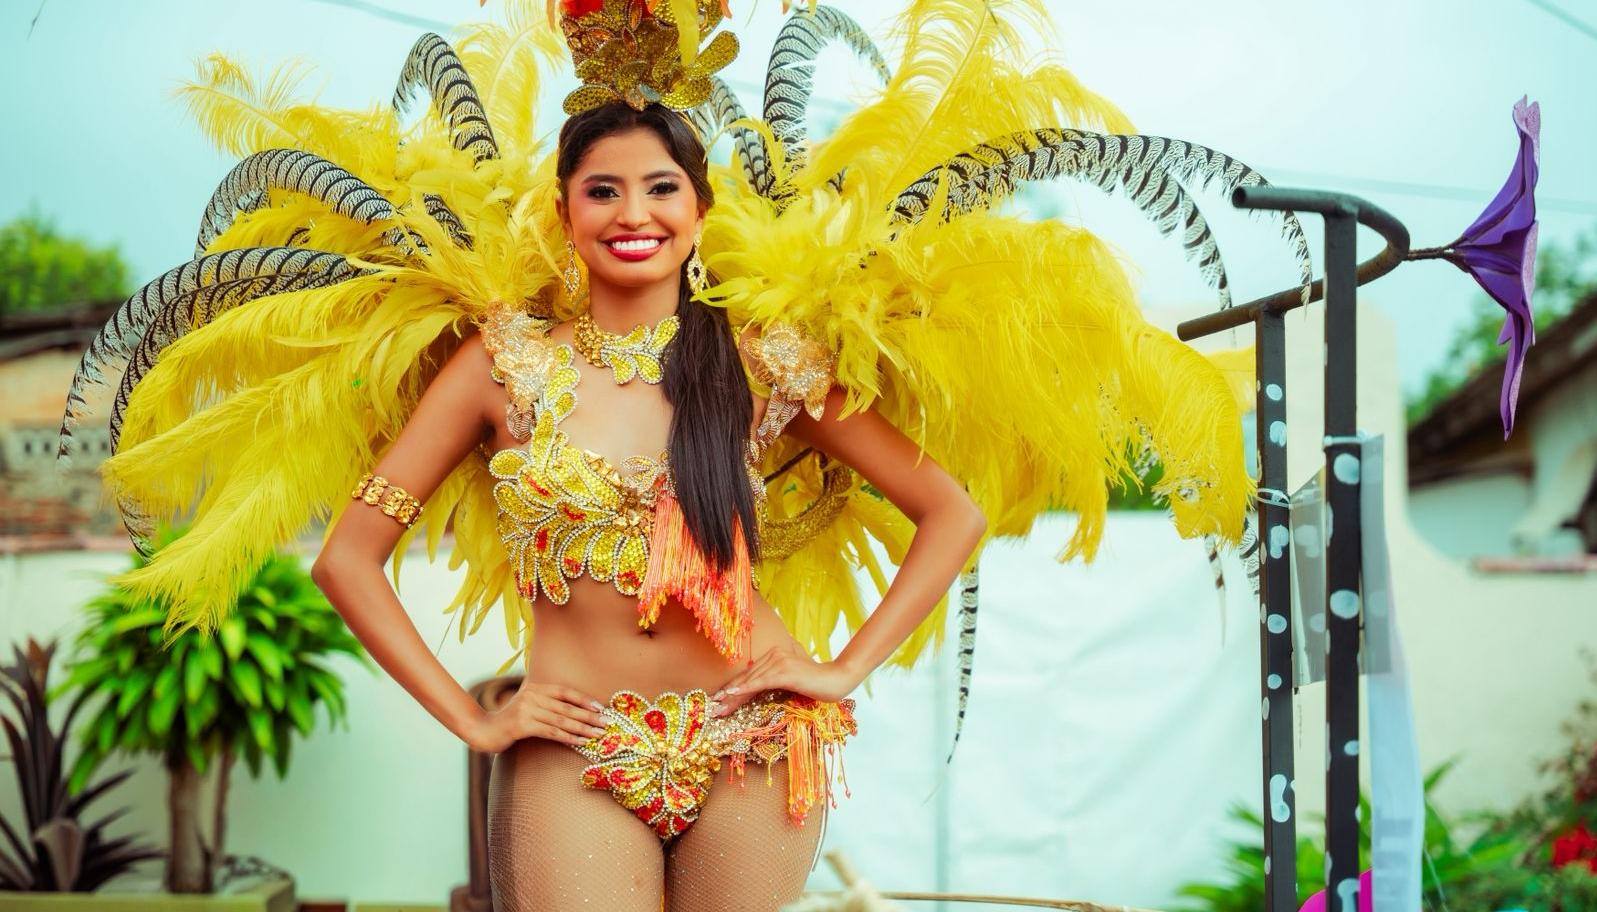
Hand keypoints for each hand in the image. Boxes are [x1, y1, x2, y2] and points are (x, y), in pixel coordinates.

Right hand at [466, 681, 609, 752]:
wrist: (484, 731)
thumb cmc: (510, 722)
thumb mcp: (528, 706)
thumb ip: (546, 704)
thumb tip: (575, 710)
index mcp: (536, 688)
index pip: (565, 692)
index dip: (584, 700)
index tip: (601, 708)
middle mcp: (532, 695)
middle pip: (567, 706)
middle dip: (589, 716)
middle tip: (607, 723)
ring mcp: (527, 709)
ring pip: (562, 720)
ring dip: (583, 728)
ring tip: (599, 734)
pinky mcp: (522, 725)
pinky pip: (552, 732)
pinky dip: (569, 737)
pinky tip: (582, 742)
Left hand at [710, 642, 862, 717]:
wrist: (837, 680)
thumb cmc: (817, 683)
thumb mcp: (792, 680)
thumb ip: (777, 679)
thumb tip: (760, 688)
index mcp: (775, 655)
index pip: (750, 675)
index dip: (733, 688)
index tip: (719, 701)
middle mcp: (775, 654)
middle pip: (747, 678)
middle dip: (728, 695)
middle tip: (713, 709)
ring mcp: (779, 661)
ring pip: (750, 681)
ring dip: (732, 696)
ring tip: (719, 707)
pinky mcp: (785, 671)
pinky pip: (761, 682)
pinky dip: (745, 688)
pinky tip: (732, 694)